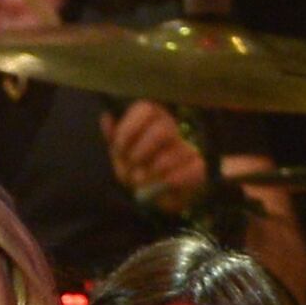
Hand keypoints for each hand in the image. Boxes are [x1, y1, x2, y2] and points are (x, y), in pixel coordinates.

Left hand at [105, 102, 206, 218]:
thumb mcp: (121, 155)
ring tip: (142, 180)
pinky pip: (189, 172)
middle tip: (131, 167)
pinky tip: (163, 185)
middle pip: (162, 130)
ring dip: (150, 174)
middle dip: (139, 153)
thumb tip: (106, 117)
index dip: (128, 129)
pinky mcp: (199, 167)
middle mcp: (173, 130)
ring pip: (169, 157)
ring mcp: (187, 148)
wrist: (158, 196)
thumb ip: (114, 137)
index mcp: (153, 121)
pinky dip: (170, 182)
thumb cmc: (138, 170)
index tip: (119, 148)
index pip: (146, 109)